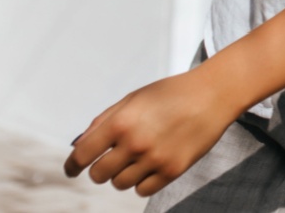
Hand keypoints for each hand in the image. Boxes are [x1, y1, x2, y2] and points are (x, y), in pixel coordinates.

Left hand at [63, 69, 241, 196]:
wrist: (213, 95)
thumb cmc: (171, 93)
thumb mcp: (133, 98)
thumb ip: (103, 121)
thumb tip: (79, 146)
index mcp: (121, 122)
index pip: (82, 154)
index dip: (72, 166)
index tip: (71, 170)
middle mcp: (135, 142)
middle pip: (99, 175)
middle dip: (99, 169)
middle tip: (109, 161)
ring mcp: (155, 159)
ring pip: (120, 184)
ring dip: (122, 174)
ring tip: (136, 158)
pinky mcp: (173, 170)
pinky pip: (143, 190)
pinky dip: (141, 182)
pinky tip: (149, 167)